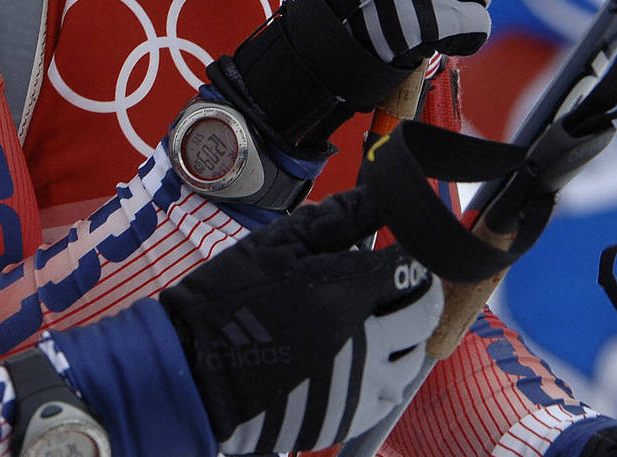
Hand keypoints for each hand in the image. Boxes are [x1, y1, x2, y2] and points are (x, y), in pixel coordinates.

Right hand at [158, 189, 440, 454]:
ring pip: (412, 359)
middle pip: (423, 314)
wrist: (194, 371)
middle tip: (391, 280)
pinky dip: (384, 373)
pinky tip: (358, 356)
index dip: (411, 254)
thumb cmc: (230, 300)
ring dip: (405, 335)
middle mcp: (365, 347)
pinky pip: (388, 396)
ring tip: (376, 319)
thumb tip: (380, 196)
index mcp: (347, 296)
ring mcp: (359, 389)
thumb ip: (336, 220)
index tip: (399, 249)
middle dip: (415, 290)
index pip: (412, 270)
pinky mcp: (347, 420)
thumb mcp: (277, 246)